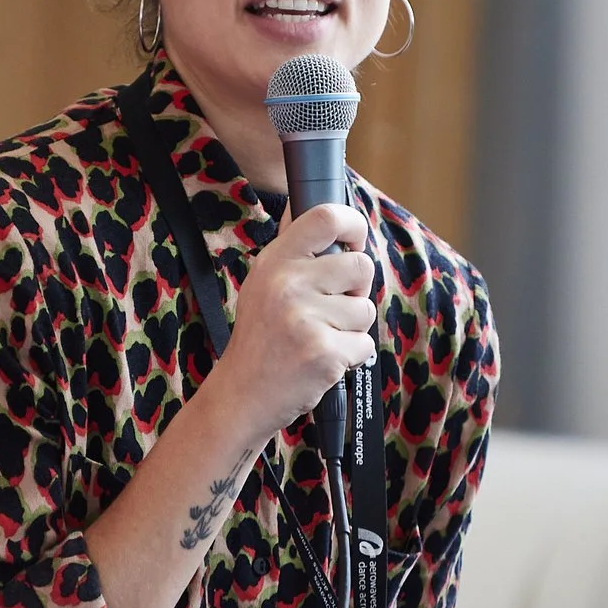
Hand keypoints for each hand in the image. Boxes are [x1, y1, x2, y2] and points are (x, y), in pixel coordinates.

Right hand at [208, 204, 377, 443]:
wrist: (241, 394)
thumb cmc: (260, 338)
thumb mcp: (262, 284)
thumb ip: (293, 252)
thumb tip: (319, 213)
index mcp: (274, 262)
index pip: (325, 217)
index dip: (353, 224)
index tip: (354, 240)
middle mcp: (288, 285)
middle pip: (361, 265)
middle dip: (357, 289)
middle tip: (332, 308)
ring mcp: (306, 320)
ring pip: (365, 309)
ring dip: (352, 327)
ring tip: (320, 337)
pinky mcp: (324, 353)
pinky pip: (365, 343)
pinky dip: (351, 356)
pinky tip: (322, 359)